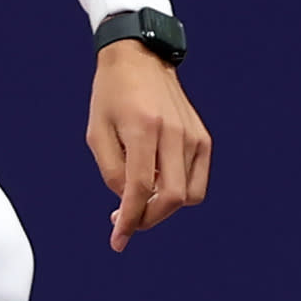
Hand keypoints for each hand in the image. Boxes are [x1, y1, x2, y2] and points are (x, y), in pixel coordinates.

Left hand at [86, 40, 210, 251]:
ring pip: (189, 195)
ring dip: (164, 209)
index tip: (117, 241)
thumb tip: (129, 203)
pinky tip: (157, 186)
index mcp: (143, 129)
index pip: (140, 189)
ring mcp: (194, 136)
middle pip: (171, 198)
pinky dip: (179, 193)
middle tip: (125, 223)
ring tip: (139, 202)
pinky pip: (197, 181)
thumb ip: (110, 171)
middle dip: (148, 220)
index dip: (129, 220)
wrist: (139, 58)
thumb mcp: (96, 132)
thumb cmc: (110, 95)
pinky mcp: (203, 138)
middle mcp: (174, 133)